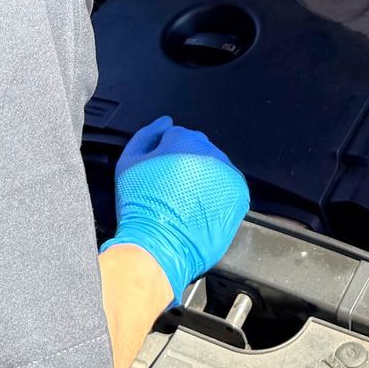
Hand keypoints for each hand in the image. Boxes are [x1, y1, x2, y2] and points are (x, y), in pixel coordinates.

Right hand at [100, 116, 249, 302]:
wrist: (157, 245)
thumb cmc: (139, 205)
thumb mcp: (129, 163)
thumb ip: (147, 135)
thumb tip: (166, 122)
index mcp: (186, 140)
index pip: (178, 135)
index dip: (165, 154)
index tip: (159, 172)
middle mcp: (212, 153)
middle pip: (199, 149)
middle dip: (186, 163)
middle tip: (170, 188)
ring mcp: (228, 175)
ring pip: (215, 167)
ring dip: (203, 178)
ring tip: (184, 201)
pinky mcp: (239, 196)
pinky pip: (228, 186)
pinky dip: (217, 194)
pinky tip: (200, 207)